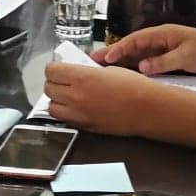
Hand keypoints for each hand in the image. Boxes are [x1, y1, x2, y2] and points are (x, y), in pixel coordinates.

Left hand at [42, 61, 159, 135]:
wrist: (147, 110)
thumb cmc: (134, 86)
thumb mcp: (109, 69)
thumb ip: (87, 71)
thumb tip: (76, 71)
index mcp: (82, 77)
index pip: (51, 71)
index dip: (54, 68)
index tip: (60, 68)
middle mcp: (75, 96)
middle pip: (48, 88)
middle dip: (54, 83)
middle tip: (64, 81)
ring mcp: (78, 114)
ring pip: (51, 106)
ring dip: (57, 99)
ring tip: (68, 96)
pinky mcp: (84, 126)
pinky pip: (63, 118)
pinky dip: (65, 112)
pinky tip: (76, 107)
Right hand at [97, 23, 195, 75]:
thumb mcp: (186, 57)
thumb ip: (163, 62)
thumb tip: (141, 67)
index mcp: (162, 34)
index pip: (135, 40)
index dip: (118, 48)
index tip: (104, 58)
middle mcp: (159, 41)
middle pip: (131, 47)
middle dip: (112, 54)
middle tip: (92, 62)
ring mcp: (162, 51)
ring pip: (136, 57)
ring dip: (120, 63)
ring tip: (101, 71)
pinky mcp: (166, 61)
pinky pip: (146, 65)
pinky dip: (133, 70)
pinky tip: (124, 77)